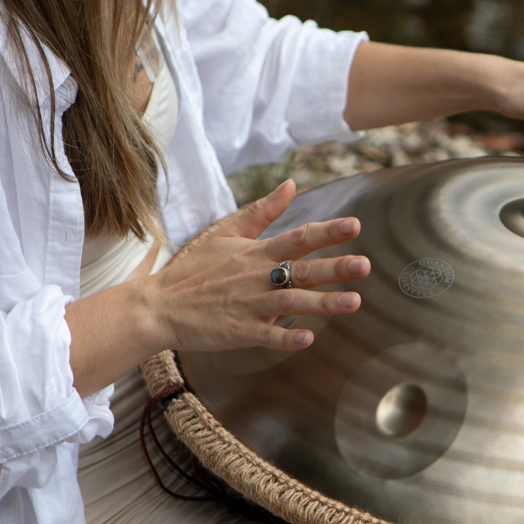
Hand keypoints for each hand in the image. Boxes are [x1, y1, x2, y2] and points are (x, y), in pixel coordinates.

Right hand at [66, 181, 369, 394]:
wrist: (158, 306)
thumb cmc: (194, 269)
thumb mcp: (225, 232)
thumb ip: (262, 211)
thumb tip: (291, 184)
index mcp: (255, 252)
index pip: (297, 238)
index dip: (327, 232)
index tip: (356, 225)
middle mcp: (256, 276)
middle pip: (302, 270)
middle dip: (335, 268)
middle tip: (366, 265)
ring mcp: (248, 304)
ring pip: (291, 302)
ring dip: (323, 303)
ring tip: (355, 302)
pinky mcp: (238, 331)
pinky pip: (267, 334)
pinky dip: (286, 336)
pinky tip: (308, 339)